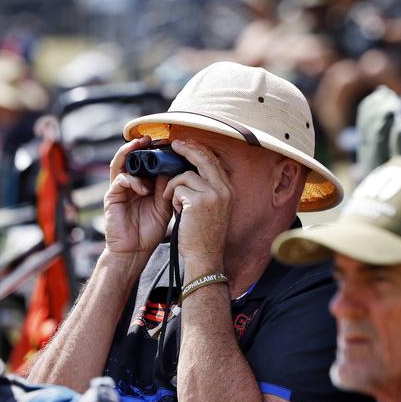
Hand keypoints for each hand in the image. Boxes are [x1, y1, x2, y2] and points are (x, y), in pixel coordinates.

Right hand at [102, 136, 173, 256]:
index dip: (153, 151)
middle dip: (138, 146)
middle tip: (149, 138)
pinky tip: (143, 190)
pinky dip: (132, 181)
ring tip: (141, 147)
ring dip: (130, 153)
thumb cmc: (149, 231)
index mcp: (143, 184)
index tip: (166, 142)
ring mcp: (119, 190)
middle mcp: (130, 184)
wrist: (135, 251)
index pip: (146, 162)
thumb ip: (166, 187)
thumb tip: (172, 166)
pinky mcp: (112, 197)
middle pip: (130, 158)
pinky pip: (120, 181)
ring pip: (120, 163)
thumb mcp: (164, 205)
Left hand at [160, 139, 232, 267]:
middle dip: (187, 148)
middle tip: (174, 144)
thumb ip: (206, 190)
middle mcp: (224, 189)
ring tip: (174, 203)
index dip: (199, 150)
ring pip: (185, 175)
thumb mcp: (212, 209)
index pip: (214, 161)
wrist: (205, 256)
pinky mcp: (198, 201)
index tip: (186, 145)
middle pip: (204, 158)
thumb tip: (190, 172)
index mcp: (228, 190)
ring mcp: (212, 194)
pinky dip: (172, 198)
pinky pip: (178, 188)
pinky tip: (176, 210)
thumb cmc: (203, 236)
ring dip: (174, 188)